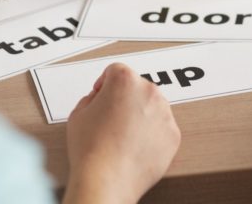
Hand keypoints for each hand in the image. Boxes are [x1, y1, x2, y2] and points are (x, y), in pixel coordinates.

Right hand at [64, 63, 180, 203]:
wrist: (105, 181)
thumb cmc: (92, 150)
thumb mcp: (78, 113)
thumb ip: (92, 97)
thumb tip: (100, 99)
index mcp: (125, 81)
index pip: (116, 71)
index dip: (105, 83)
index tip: (103, 93)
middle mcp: (149, 92)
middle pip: (136, 87)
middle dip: (124, 99)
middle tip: (111, 119)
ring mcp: (164, 113)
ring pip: (152, 106)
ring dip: (141, 115)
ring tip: (122, 136)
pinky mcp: (173, 135)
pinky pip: (162, 128)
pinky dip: (152, 134)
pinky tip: (135, 146)